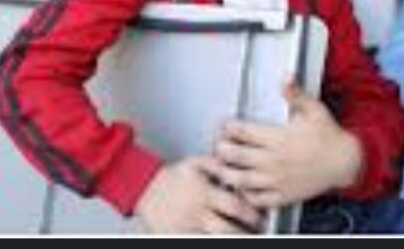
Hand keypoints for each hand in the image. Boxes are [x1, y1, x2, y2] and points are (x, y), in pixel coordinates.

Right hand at [134, 156, 263, 233]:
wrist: (144, 187)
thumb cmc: (170, 176)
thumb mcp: (194, 163)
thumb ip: (216, 164)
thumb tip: (234, 166)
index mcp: (204, 193)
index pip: (235, 206)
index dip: (251, 214)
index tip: (259, 217)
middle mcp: (198, 211)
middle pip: (229, 229)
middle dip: (246, 233)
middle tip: (256, 232)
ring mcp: (188, 226)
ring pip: (216, 239)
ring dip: (232, 239)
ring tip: (241, 236)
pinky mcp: (178, 235)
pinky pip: (198, 241)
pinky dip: (209, 239)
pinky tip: (216, 236)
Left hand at [213, 80, 362, 208]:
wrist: (346, 162)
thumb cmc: (329, 136)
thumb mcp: (313, 109)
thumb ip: (295, 94)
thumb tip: (287, 77)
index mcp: (279, 138)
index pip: (243, 132)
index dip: (229, 128)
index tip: (226, 126)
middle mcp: (274, 160)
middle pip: (236, 156)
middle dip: (222, 150)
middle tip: (219, 145)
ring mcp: (277, 180)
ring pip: (241, 180)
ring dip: (227, 173)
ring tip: (223, 166)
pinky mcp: (283, 195)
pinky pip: (256, 199)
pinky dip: (245, 195)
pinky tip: (241, 186)